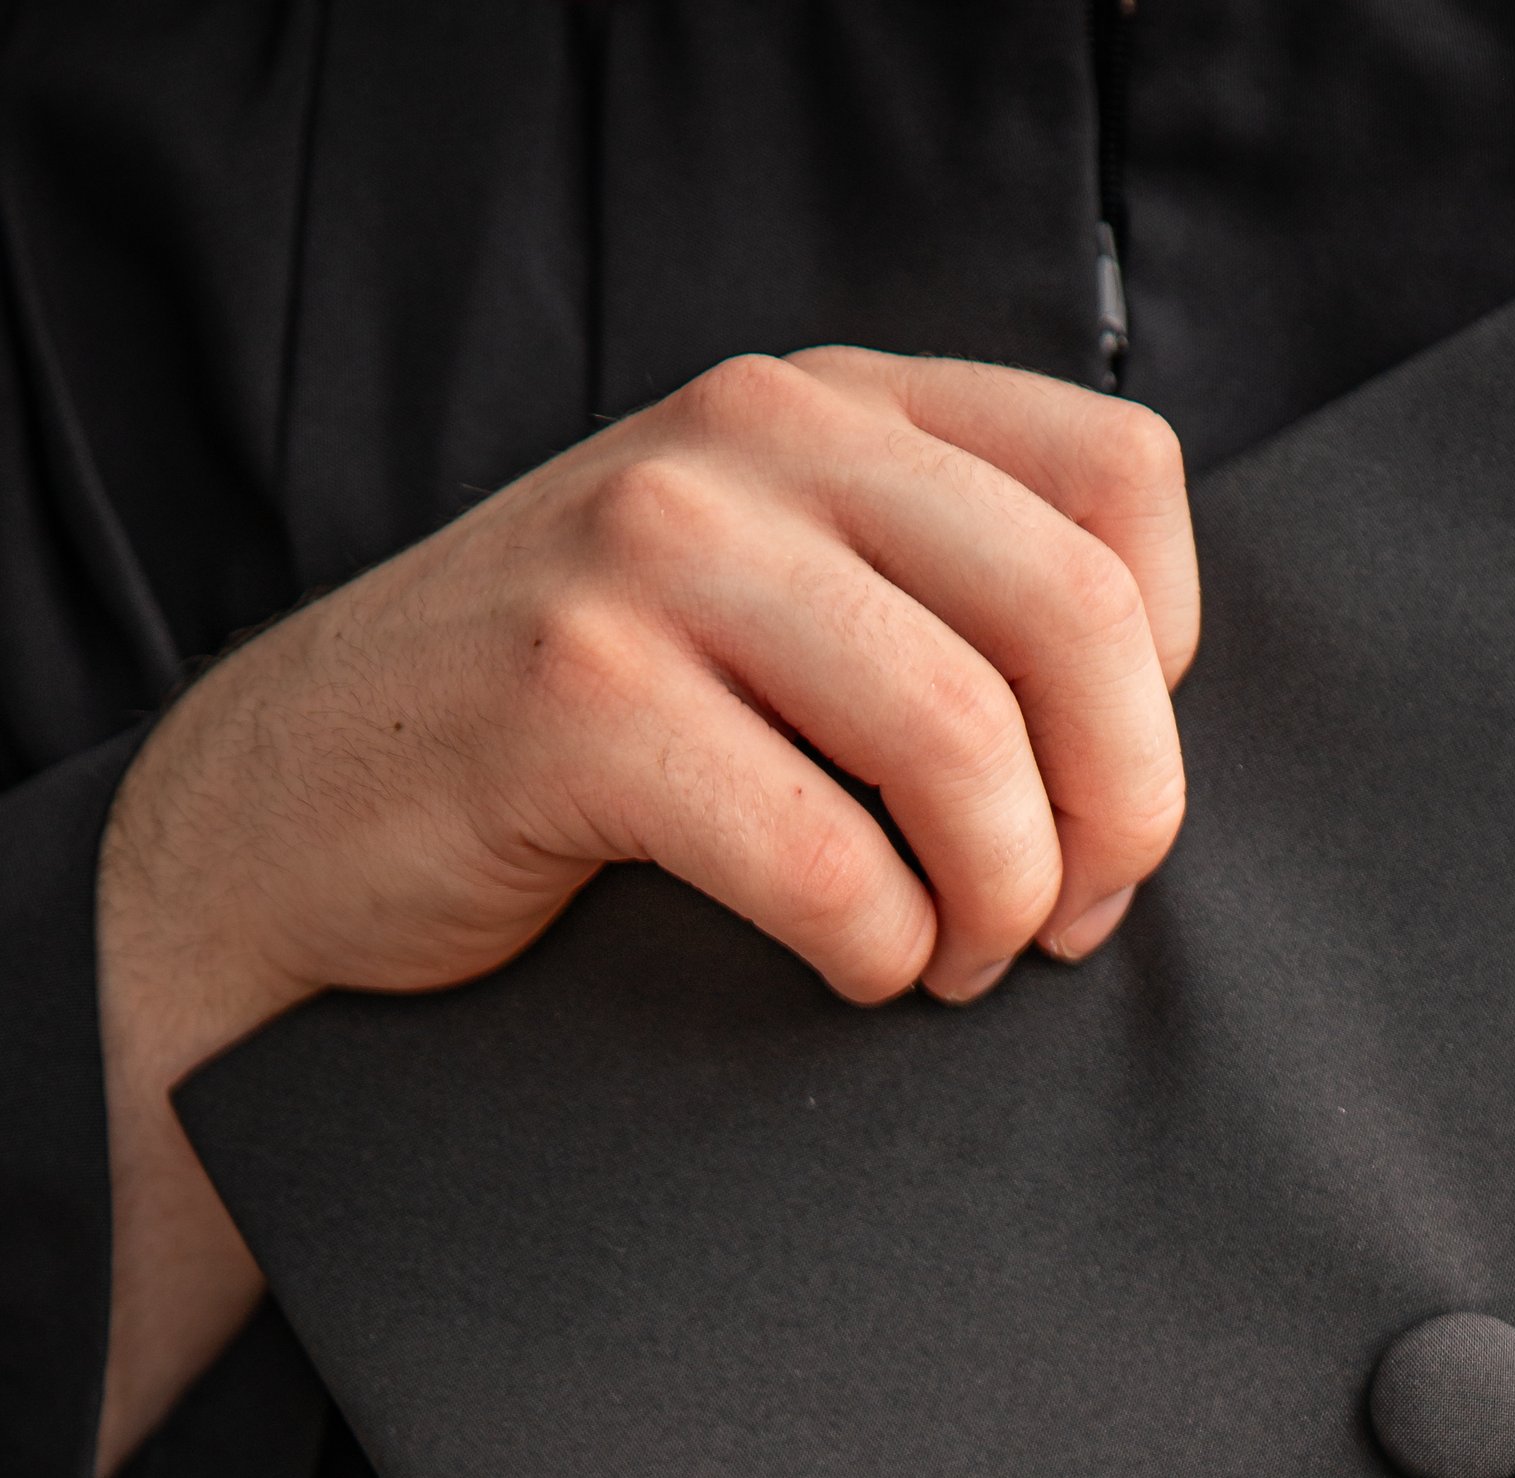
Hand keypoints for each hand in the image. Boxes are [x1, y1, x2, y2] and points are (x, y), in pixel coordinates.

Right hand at [93, 349, 1198, 1476]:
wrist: (294, 821)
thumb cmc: (570, 752)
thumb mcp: (768, 612)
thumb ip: (931, 606)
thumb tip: (1143, 751)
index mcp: (830, 408)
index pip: (1120, 482)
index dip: (1161, 682)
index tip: (1102, 809)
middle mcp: (748, 440)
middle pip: (1074, 615)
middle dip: (1115, 814)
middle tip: (1062, 926)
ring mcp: (649, 553)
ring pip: (964, 739)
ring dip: (997, 904)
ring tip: (951, 963)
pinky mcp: (573, 700)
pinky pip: (827, 858)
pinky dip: (877, 955)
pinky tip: (849, 973)